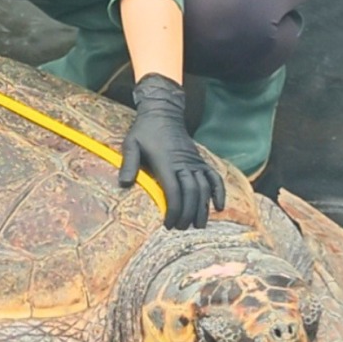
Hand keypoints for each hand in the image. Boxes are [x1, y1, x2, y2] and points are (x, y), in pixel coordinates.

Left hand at [119, 73, 225, 229]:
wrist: (163, 113)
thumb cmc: (144, 131)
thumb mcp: (131, 144)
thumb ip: (129, 164)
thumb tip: (123, 184)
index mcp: (166, 162)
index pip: (174, 192)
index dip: (174, 211)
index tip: (169, 224)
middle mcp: (183, 163)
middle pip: (191, 193)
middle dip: (188, 214)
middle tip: (181, 229)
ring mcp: (194, 162)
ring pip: (204, 188)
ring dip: (203, 208)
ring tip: (198, 225)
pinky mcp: (200, 160)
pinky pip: (214, 177)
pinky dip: (219, 191)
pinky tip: (218, 206)